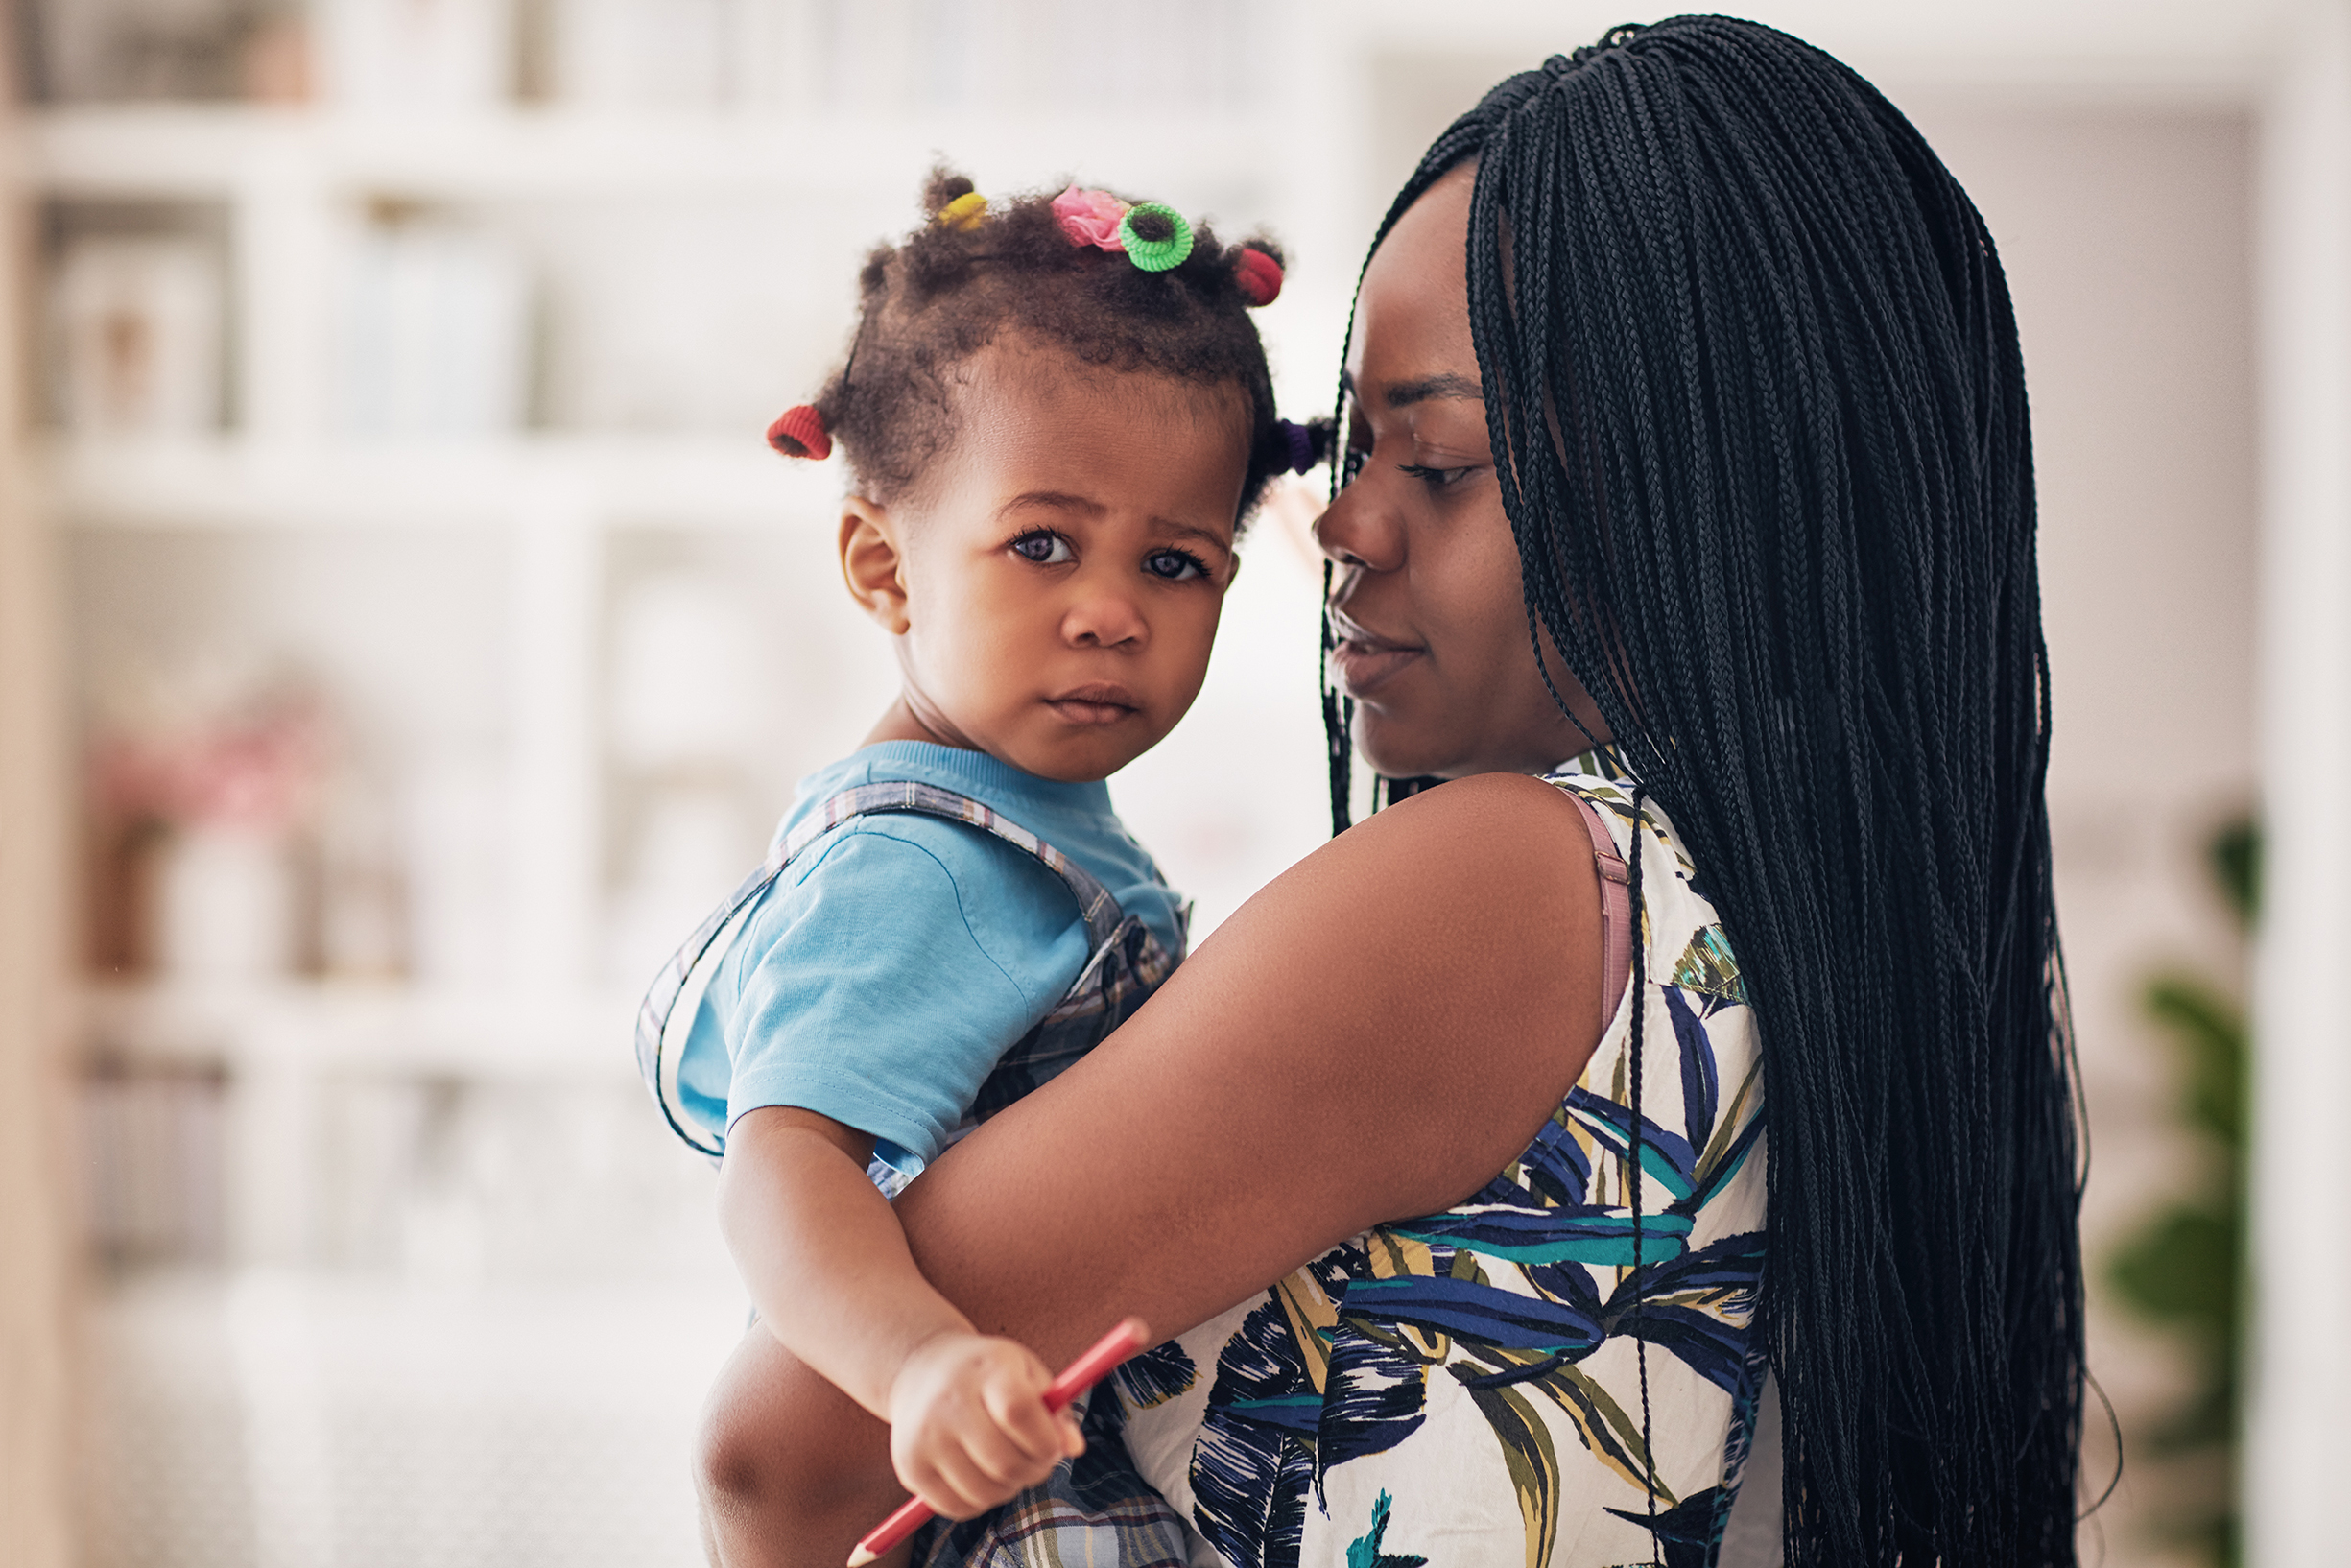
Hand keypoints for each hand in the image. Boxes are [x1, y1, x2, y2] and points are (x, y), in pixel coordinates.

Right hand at [884, 1331, 1085, 1518]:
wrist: (921, 1369)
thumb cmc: (989, 1375)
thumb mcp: (1026, 1373)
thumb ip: (1055, 1410)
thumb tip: (1074, 1448)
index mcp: (986, 1370)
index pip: (1019, 1412)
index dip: (1047, 1440)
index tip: (1054, 1446)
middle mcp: (949, 1402)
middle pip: (1004, 1461)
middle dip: (1034, 1470)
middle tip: (1037, 1461)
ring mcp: (924, 1438)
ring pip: (984, 1492)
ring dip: (1009, 1488)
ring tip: (1008, 1465)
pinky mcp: (910, 1468)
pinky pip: (958, 1509)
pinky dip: (980, 1501)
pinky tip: (982, 1476)